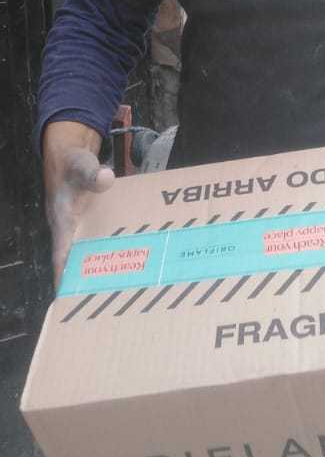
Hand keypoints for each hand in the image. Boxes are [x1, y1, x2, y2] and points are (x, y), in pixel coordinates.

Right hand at [43, 122, 114, 286]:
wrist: (70, 155)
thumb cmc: (72, 163)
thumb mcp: (81, 165)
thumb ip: (92, 173)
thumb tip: (106, 178)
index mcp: (63, 222)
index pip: (62, 255)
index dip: (66, 277)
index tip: (71, 298)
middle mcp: (70, 230)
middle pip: (77, 262)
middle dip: (87, 281)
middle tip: (105, 301)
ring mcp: (81, 228)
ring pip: (90, 254)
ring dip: (101, 269)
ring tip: (121, 290)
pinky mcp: (92, 224)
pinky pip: (101, 243)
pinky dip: (111, 252)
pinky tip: (131, 261)